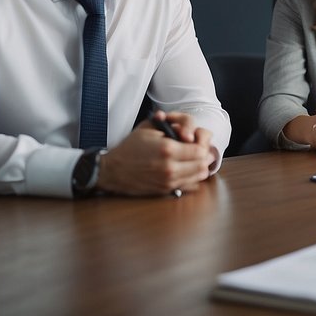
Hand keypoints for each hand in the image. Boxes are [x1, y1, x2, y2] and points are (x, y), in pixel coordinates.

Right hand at [98, 112, 213, 196]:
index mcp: (167, 149)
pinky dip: (193, 178)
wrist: (113, 170)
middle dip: (203, 155)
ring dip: (200, 167)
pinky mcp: (166, 190)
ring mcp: (169, 181)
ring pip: (199, 176)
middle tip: (197, 150)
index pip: (200, 150)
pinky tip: (186, 170)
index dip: (201, 143)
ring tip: (192, 159)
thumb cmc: (130, 147)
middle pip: (203, 164)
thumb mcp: (148, 128)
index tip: (195, 140)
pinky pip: (190, 186)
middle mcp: (170, 167)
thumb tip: (189, 129)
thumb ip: (171, 125)